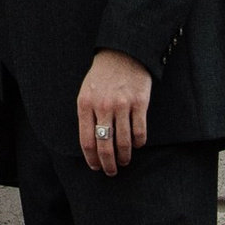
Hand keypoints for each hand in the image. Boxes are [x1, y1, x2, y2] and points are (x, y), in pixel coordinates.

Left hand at [77, 50, 153, 175]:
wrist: (122, 53)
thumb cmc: (102, 76)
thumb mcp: (86, 92)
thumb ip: (87, 116)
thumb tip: (90, 145)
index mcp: (85, 105)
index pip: (86, 141)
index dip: (91, 159)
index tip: (96, 167)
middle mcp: (102, 106)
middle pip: (104, 146)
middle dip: (108, 164)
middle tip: (111, 171)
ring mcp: (122, 105)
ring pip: (123, 142)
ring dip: (124, 157)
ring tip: (124, 161)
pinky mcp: (139, 103)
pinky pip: (139, 131)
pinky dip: (138, 143)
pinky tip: (137, 144)